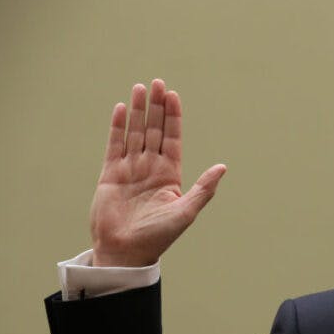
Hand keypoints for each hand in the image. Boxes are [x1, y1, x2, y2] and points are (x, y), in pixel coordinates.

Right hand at [89, 79, 225, 266]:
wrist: (126, 251)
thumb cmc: (158, 236)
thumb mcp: (186, 212)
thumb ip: (204, 189)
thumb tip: (223, 167)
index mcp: (170, 175)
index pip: (172, 138)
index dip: (173, 117)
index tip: (173, 95)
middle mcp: (150, 168)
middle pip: (154, 130)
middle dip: (157, 106)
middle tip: (157, 82)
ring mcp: (130, 169)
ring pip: (135, 132)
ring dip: (139, 111)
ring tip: (140, 87)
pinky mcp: (111, 173)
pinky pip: (115, 145)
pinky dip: (119, 127)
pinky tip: (123, 109)